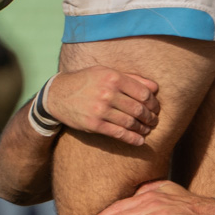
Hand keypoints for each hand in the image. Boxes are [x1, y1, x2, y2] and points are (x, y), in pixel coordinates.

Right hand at [44, 67, 160, 145]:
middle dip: (150, 117)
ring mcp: (100, 110)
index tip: (156, 108)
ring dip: (143, 128)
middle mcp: (107, 93)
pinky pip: (119, 134)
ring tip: (147, 130)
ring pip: (130, 122)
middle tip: (154, 121)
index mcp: (113, 77)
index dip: (153, 103)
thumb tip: (155, 88)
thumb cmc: (87, 81)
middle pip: (139, 109)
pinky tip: (140, 141)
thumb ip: (132, 79)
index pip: (143, 93)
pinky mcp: (94, 124)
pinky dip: (132, 139)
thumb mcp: (106, 72)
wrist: (58, 94)